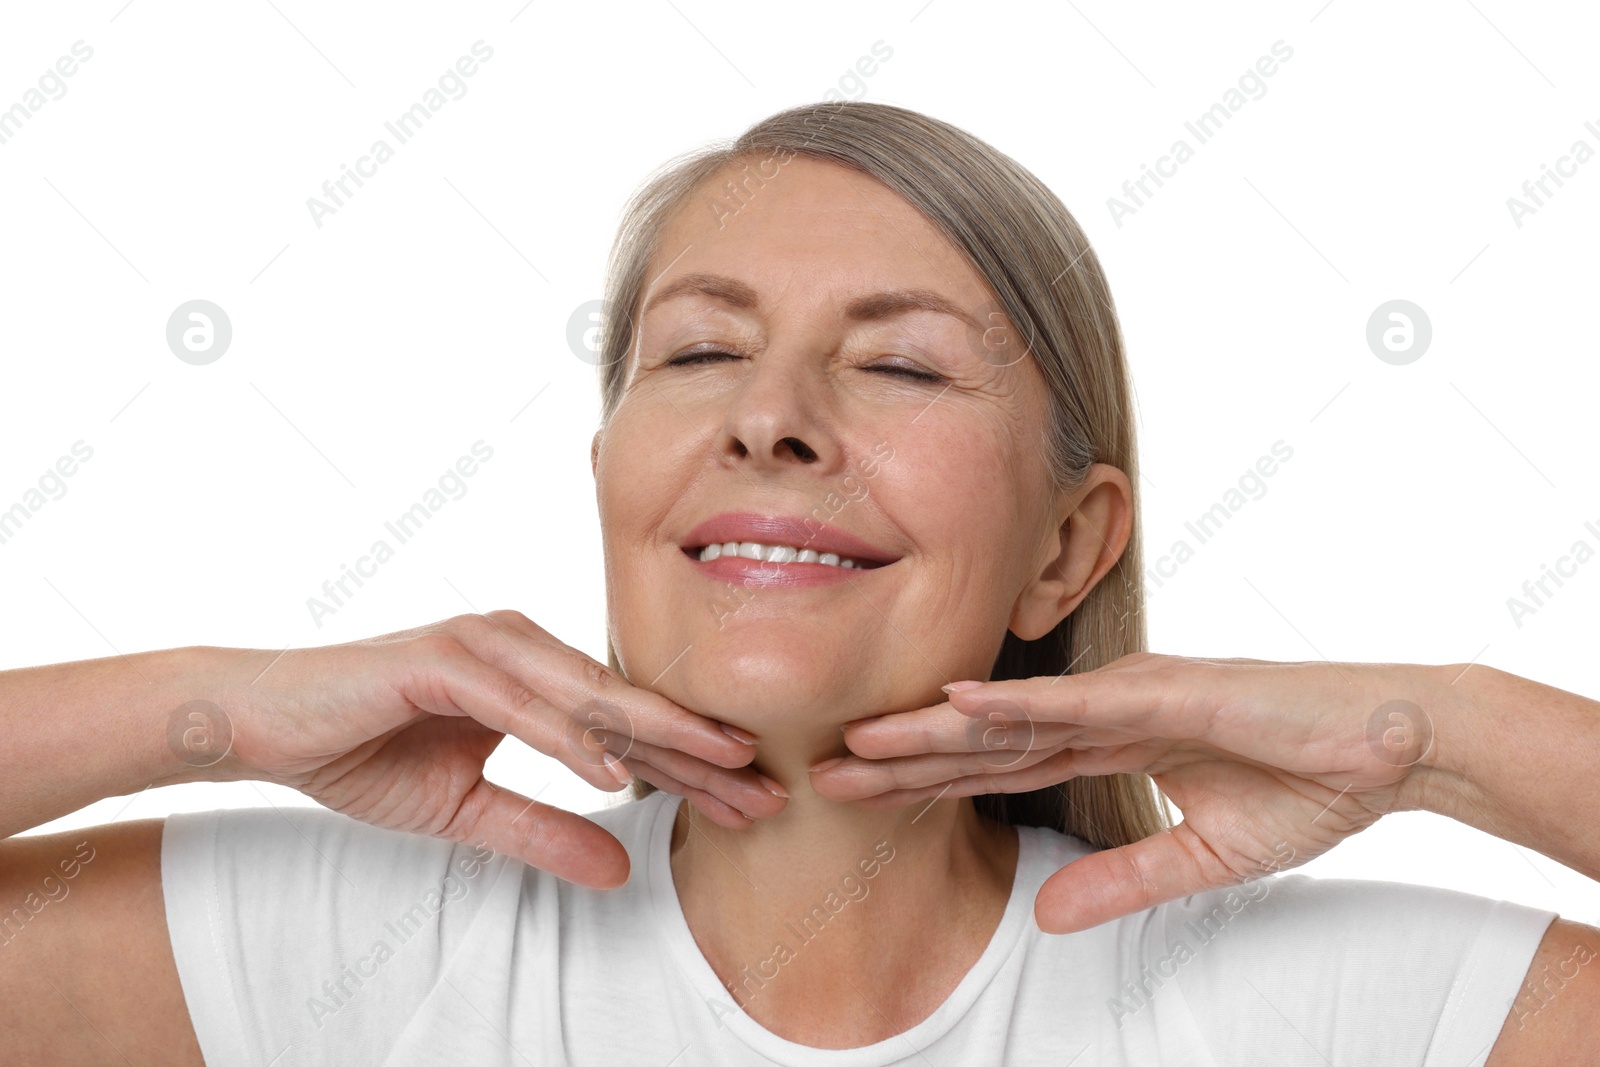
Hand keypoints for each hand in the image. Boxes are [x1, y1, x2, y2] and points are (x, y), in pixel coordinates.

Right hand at [194, 611, 785, 887]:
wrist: (265, 722)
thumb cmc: (364, 752)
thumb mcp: (466, 811)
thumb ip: (542, 832)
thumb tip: (620, 872)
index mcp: (535, 678)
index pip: (626, 728)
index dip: (690, 766)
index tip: (752, 801)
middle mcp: (521, 648)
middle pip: (626, 704)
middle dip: (698, 749)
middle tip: (767, 786)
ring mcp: (484, 644)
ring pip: (586, 691)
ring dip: (654, 734)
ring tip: (720, 767)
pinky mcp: (440, 656)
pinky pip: (515, 699)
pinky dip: (563, 733)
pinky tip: (611, 767)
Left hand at [809, 652, 1447, 932]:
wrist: (1393, 744)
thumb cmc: (1307, 786)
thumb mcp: (1201, 856)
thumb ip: (1121, 881)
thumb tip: (1045, 918)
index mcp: (1109, 742)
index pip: (996, 766)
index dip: (925, 782)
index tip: (858, 794)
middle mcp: (1105, 710)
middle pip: (984, 741)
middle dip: (905, 758)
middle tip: (824, 770)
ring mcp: (1132, 696)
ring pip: (1014, 715)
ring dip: (936, 728)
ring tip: (864, 738)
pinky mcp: (1170, 692)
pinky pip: (1081, 702)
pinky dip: (1018, 702)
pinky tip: (956, 702)